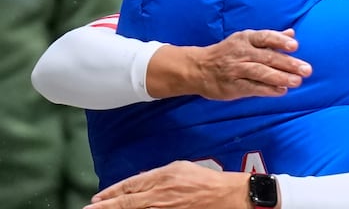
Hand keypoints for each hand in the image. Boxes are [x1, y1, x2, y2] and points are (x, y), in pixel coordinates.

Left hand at [83, 160, 253, 208]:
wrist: (226, 195)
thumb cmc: (206, 180)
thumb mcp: (180, 168)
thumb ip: (159, 174)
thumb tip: (141, 183)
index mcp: (162, 176)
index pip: (130, 185)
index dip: (112, 192)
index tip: (97, 198)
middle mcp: (160, 194)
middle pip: (127, 202)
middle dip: (105, 207)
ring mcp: (164, 208)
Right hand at [147, 29, 312, 99]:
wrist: (198, 68)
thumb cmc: (228, 52)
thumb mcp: (246, 40)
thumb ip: (270, 38)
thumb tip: (292, 34)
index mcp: (245, 38)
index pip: (265, 37)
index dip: (280, 41)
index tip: (295, 46)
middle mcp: (241, 52)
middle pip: (267, 57)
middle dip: (289, 64)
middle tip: (306, 70)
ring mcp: (236, 70)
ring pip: (261, 73)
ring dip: (281, 78)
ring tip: (297, 82)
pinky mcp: (232, 86)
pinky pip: (253, 88)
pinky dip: (268, 90)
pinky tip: (281, 91)